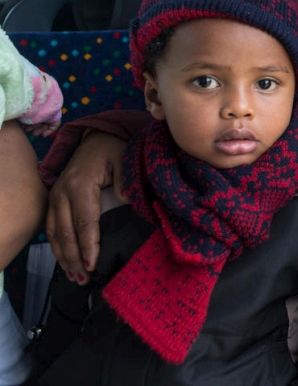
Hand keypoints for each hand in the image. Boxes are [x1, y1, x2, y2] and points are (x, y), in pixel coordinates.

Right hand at [46, 131, 126, 283]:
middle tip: (84, 279)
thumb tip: (127, 201)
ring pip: (55, 233)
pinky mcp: (53, 200)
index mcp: (81, 185)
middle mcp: (63, 192)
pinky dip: (57, 247)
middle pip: (66, 232)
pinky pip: (51, 228)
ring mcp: (55, 196)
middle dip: (74, 257)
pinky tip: (65, 261)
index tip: (93, 264)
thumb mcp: (124, 159)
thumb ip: (127, 180)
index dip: (88, 245)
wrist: (94, 138)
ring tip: (75, 277)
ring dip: (63, 257)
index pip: (84, 221)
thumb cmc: (112, 151)